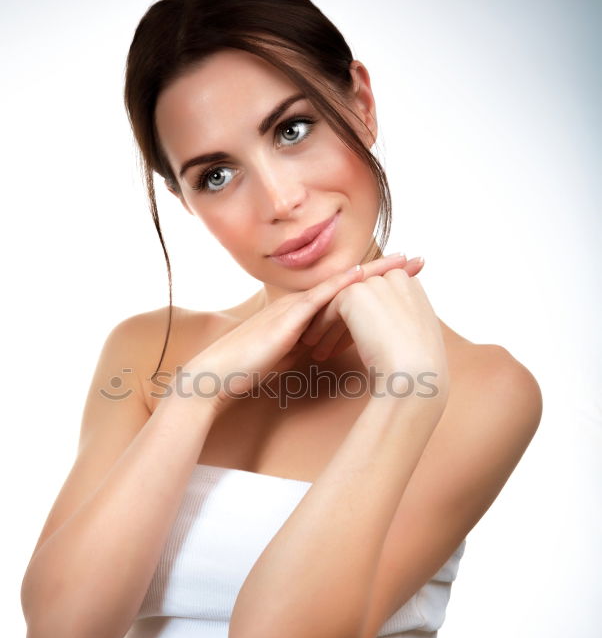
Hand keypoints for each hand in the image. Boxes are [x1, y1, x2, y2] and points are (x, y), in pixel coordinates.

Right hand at [183, 254, 420, 413]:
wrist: (217, 377)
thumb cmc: (249, 369)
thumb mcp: (291, 355)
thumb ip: (313, 346)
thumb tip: (338, 347)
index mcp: (305, 313)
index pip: (347, 292)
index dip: (378, 283)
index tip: (407, 277)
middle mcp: (301, 303)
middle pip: (351, 281)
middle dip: (385, 271)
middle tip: (419, 261)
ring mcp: (294, 307)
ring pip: (340, 283)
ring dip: (373, 272)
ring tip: (404, 262)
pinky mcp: (285, 318)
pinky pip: (319, 298)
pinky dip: (342, 285)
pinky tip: (363, 277)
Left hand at [304, 261, 448, 404]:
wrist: (415, 374)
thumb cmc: (418, 367)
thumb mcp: (412, 336)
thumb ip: (399, 323)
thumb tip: (387, 331)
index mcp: (411, 287)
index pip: (378, 300)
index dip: (362, 322)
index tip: (352, 343)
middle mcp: (395, 278)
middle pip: (359, 301)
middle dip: (342, 325)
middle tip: (327, 346)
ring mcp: (375, 282)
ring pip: (342, 304)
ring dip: (328, 328)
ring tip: (319, 352)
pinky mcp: (356, 293)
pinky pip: (331, 309)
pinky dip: (322, 328)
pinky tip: (316, 348)